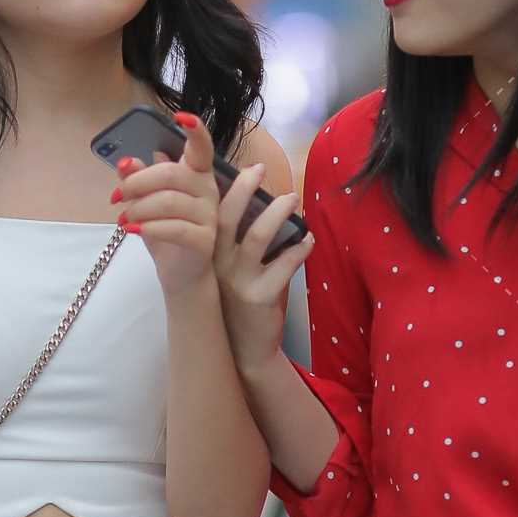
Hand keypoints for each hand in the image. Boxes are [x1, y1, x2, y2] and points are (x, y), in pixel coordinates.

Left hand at [109, 111, 220, 301]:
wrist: (181, 272)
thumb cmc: (165, 229)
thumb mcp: (147, 201)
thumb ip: (138, 179)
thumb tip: (126, 161)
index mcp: (196, 174)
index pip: (202, 147)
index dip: (195, 129)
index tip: (181, 116)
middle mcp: (208, 189)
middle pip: (170, 174)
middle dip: (137, 183)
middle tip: (116, 197)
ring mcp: (209, 215)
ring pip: (168, 201)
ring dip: (138, 208)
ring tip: (122, 218)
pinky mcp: (205, 239)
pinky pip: (174, 228)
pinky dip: (149, 227)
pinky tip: (132, 230)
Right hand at [214, 160, 311, 372]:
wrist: (245, 348)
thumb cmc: (238, 300)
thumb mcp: (225, 269)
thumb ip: (230, 238)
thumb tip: (247, 201)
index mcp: (208, 254)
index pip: (210, 213)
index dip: (227, 187)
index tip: (249, 168)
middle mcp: (217, 264)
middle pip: (228, 217)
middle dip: (245, 189)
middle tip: (262, 170)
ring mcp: (237, 281)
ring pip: (257, 237)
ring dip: (277, 213)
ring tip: (293, 199)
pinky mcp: (259, 297)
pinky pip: (283, 265)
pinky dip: (299, 248)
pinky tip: (309, 240)